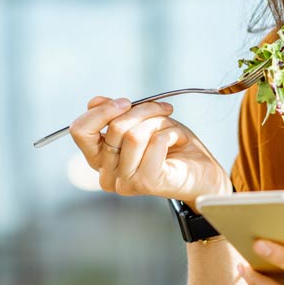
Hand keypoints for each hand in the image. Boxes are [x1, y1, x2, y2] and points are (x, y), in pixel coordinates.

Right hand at [69, 96, 229, 204]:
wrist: (203, 174)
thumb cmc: (174, 149)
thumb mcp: (142, 123)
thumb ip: (116, 115)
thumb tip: (94, 102)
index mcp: (100, 160)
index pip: (81, 131)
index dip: (102, 111)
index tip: (126, 102)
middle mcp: (107, 175)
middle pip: (114, 128)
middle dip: (143, 110)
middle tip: (163, 109)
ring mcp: (125, 181)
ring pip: (134, 134)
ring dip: (159, 122)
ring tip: (171, 129)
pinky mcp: (146, 183)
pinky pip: (154, 142)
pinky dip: (170, 133)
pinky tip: (177, 141)